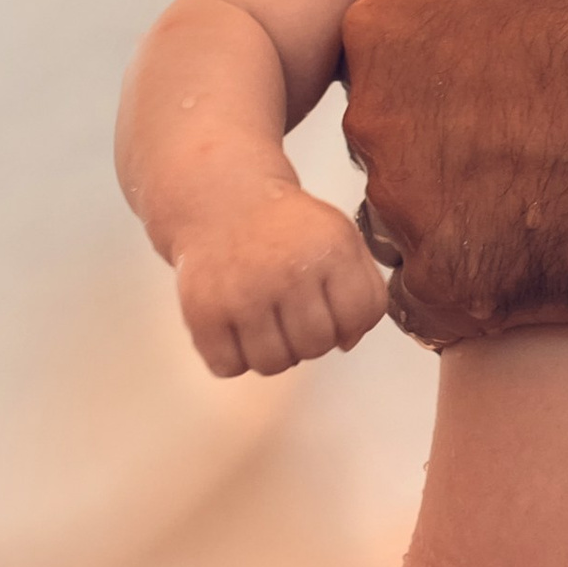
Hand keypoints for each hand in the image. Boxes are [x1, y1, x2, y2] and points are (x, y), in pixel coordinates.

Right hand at [174, 185, 388, 376]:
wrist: (222, 200)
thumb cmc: (287, 227)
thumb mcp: (341, 238)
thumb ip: (364, 288)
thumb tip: (348, 342)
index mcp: (331, 250)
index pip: (356, 318)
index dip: (348, 326)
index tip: (331, 314)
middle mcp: (288, 272)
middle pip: (315, 346)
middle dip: (309, 340)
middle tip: (294, 317)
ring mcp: (243, 293)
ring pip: (272, 364)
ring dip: (273, 354)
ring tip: (267, 324)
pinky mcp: (203, 311)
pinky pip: (228, 366)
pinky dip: (233, 358)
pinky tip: (237, 329)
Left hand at [341, 0, 567, 343]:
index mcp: (384, 21)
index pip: (385, 61)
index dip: (454, 68)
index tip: (524, 72)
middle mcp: (377, 115)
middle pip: (391, 142)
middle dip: (450, 143)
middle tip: (545, 133)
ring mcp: (414, 204)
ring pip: (407, 220)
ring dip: (460, 216)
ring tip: (550, 190)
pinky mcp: (460, 282)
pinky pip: (428, 301)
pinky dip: (469, 287)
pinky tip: (535, 250)